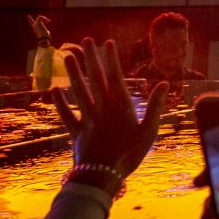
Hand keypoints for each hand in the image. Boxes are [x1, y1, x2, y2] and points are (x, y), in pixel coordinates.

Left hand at [50, 38, 166, 183]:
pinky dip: (60, 103)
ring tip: (68, 57)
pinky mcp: (76, 132)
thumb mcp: (148, 132)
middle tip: (86, 41)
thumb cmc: (129, 155)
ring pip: (79, 92)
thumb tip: (163, 84)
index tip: (107, 42)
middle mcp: (102, 109)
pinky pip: (66, 115)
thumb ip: (155, 107)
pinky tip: (54, 90)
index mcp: (120, 107)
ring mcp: (87, 120)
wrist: (102, 177)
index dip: (110, 59)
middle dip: (91, 59)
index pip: (115, 77)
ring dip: (73, 74)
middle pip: (95, 79)